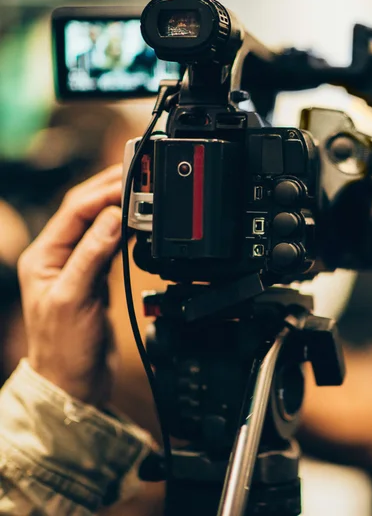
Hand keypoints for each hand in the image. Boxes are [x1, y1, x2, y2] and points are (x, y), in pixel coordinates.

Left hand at [18, 165, 122, 406]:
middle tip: (138, 176)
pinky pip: (110, 243)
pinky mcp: (95, 276)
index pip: (74, 211)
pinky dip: (125, 229)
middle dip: (109, 190)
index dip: (102, 193)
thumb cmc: (63, 348)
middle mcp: (58, 256)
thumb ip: (92, 256)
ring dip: (119, 206)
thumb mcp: (73, 299)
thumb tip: (112, 217)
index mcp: (43, 256)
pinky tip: (137, 222)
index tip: (129, 183)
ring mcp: (77, 265)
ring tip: (141, 191)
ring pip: (98, 223)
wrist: (73, 382)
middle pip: (85, 210)